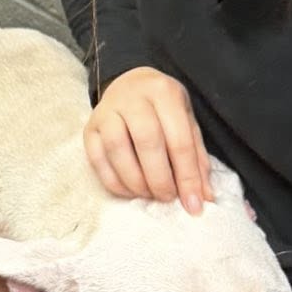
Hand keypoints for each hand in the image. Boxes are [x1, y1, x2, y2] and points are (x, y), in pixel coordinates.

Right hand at [85, 66, 214, 213]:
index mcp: (165, 93)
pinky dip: (114, 181)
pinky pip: (97, 158)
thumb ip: (196, 159)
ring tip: (149, 194)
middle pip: (147, 142)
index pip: (179, 140)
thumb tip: (203, 197)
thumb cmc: (164, 110)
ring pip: (118, 149)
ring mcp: (106, 111)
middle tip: (167, 198)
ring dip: (135, 180)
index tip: (193, 204)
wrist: (130, 86)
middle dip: (160, 178)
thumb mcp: (187, 124)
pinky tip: (129, 190)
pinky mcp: (89, 127)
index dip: (187, 176)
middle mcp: (133, 97)